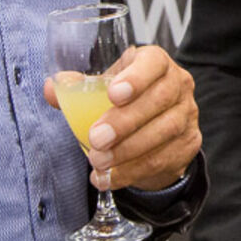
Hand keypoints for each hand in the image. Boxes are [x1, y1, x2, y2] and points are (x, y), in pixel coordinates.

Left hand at [42, 44, 198, 190]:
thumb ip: (77, 88)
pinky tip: (110, 177)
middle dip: (125, 122)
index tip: (113, 94)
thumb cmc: (126, 101)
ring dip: (128, 150)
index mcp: (156, 63)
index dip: (136, 77)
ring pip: (165, 131)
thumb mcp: (102, 89)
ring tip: (98, 162)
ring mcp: (187, 115)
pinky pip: (164, 158)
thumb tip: (52, 88)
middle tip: (95, 138)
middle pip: (159, 100)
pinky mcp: (188, 143)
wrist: (155, 128)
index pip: (154, 63)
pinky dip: (133, 171)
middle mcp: (178, 85)